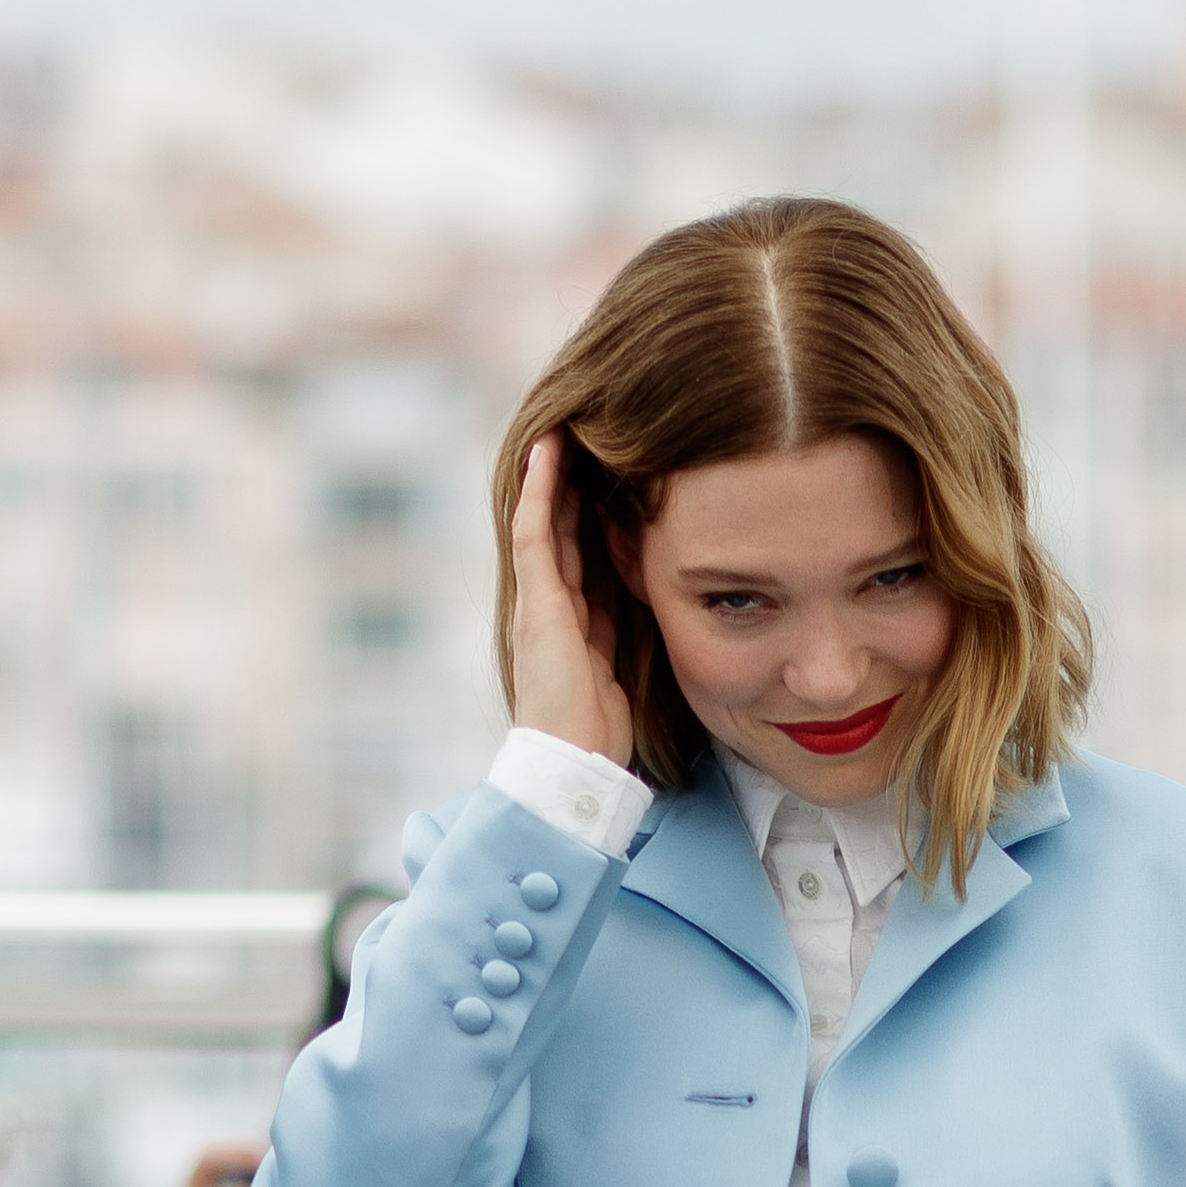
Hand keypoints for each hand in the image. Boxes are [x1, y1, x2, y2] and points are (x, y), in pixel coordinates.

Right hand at [508, 429, 634, 766]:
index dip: (591, 512)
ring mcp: (538, 601)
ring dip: (553, 473)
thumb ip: (624, 632)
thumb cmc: (601, 730)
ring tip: (564, 425)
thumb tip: (650, 596)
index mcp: (572, 622)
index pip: (582, 553)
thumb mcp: (622, 667)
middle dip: (573, 484)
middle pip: (562, 530)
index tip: (610, 474)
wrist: (574, 761)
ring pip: (546, 520)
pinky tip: (549, 452)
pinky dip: (540, 490)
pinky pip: (535, 532)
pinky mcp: (535, 601)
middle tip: (587, 432)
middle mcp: (549, 606)